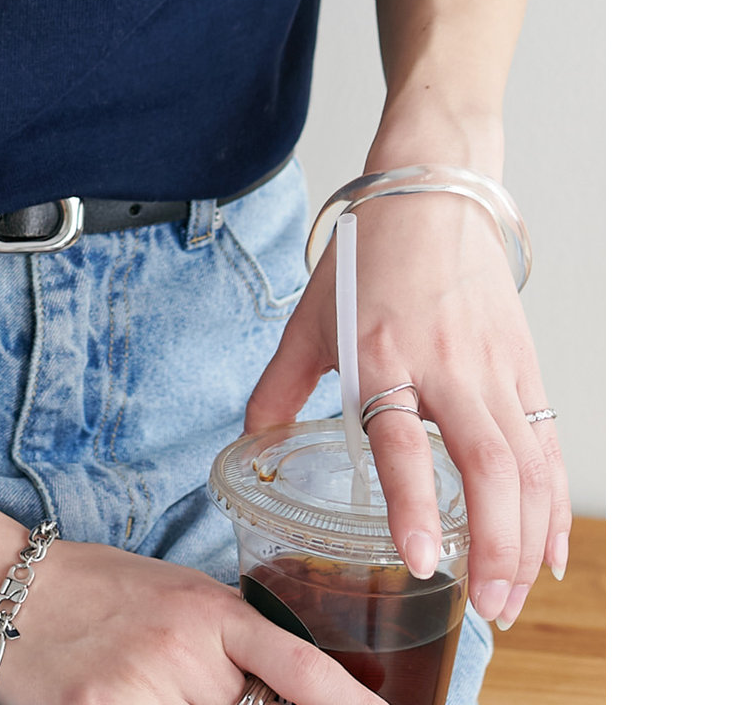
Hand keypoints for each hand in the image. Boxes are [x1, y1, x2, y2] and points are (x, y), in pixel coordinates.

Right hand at [0, 540, 384, 704]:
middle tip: (219, 694)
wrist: (3, 585)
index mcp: (208, 611)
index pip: (298, 665)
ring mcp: (137, 690)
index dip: (346, 702)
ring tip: (154, 683)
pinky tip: (131, 696)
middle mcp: (180, 651)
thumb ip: (233, 645)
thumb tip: (293, 689)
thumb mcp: (177, 599)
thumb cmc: (97, 592)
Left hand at [244, 188, 571, 631]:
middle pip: (486, 465)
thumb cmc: (366, 257)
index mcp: (381, 352)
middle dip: (492, 547)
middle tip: (483, 608)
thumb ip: (279, 387)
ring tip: (509, 598)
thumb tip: (248, 447)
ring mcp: (493, 366)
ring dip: (525, 539)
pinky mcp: (524, 365)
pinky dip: (553, 503)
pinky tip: (548, 551)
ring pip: (527, 465)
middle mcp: (445, 364)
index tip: (420, 560)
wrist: (430, 194)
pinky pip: (547, 445)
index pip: (402, 439)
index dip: (414, 502)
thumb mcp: (311, 319)